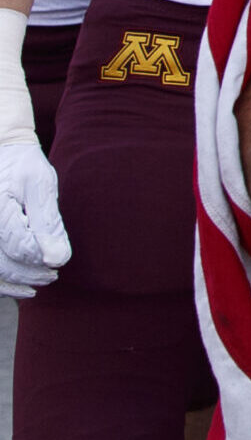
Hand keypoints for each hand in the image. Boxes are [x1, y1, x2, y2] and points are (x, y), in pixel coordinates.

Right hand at [0, 143, 67, 298]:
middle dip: (29, 274)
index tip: (57, 263)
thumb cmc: (24, 167)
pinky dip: (3, 281)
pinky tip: (23, 287)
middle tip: (53, 274)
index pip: (18, 246)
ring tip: (42, 279)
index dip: (40, 259)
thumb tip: (56, 259)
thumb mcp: (41, 187)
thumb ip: (48, 223)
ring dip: (16, 281)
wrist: (2, 152)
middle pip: (2, 263)